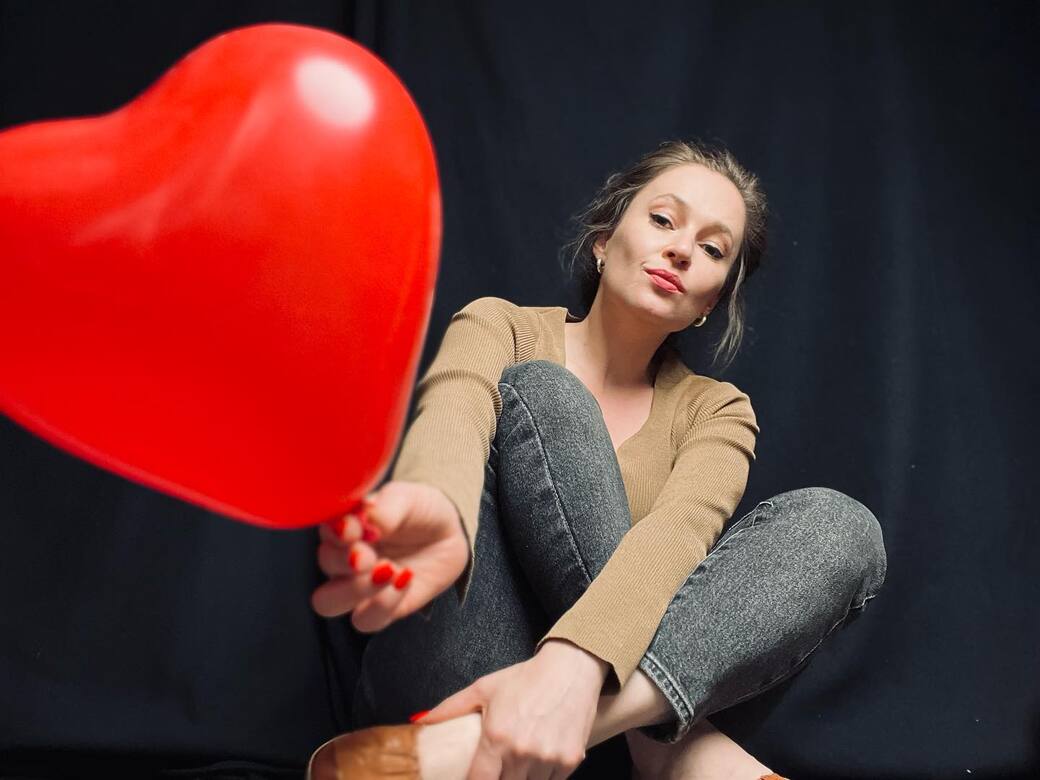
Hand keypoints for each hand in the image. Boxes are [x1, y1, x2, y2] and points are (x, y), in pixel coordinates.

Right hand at [311, 480, 469, 632]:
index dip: (335, 533)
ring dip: (354, 590)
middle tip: (370, 556)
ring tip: (389, 570)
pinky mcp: (379, 608)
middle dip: (344, 562)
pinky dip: (382, 605)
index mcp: (343, 525)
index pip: (324, 531)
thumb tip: (366, 519)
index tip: (354, 529)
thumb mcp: (406, 499)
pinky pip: (364, 621)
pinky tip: (405, 579)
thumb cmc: (419, 510)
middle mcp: (343, 557)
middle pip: (324, 565)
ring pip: (327, 603)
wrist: (448, 533)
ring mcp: (358, 586)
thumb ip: (384, 509)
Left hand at [418, 640, 608, 779]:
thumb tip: (420, 720)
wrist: (571, 669)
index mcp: (496, 736)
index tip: (474, 778)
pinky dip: (543, 777)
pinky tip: (540, 759)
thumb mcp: (484, 688)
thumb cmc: (526, 678)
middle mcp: (521, 752)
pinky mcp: (570, 761)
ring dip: (522, 779)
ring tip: (519, 760)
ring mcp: (548, 759)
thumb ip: (450, 708)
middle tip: (499, 766)